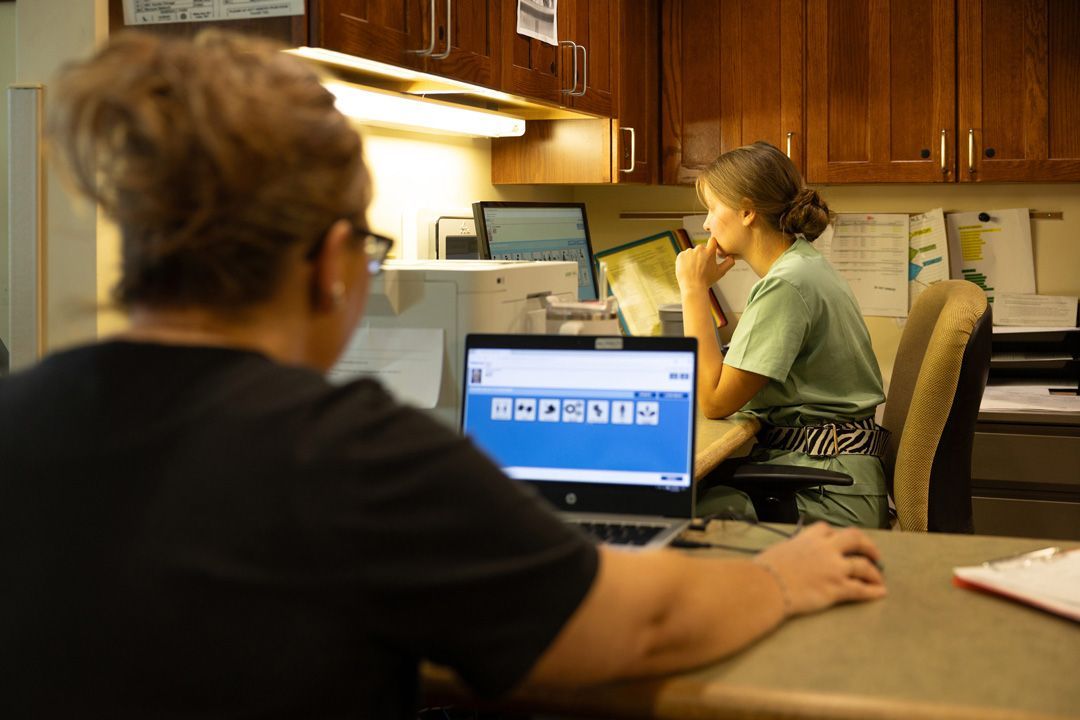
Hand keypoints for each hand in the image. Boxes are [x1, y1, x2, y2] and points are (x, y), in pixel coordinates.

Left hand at [675, 238, 734, 291]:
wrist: (692, 287)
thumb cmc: (707, 280)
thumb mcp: (721, 272)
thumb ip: (729, 263)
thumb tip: (732, 256)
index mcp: (710, 251)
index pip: (712, 241)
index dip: (712, 246)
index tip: (710, 252)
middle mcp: (699, 249)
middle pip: (701, 248)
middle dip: (701, 255)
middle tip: (701, 267)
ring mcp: (689, 252)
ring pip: (692, 252)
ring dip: (693, 258)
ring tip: (694, 269)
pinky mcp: (680, 255)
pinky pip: (684, 256)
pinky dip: (685, 261)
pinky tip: (687, 269)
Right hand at [754, 522, 885, 615]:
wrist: (766, 586)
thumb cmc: (765, 570)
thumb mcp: (778, 551)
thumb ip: (791, 551)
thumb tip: (788, 558)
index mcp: (808, 538)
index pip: (827, 529)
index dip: (837, 534)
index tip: (840, 539)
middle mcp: (825, 549)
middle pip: (855, 539)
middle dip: (868, 546)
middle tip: (873, 554)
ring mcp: (834, 568)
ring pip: (863, 566)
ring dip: (874, 572)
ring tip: (878, 577)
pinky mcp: (836, 588)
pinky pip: (861, 589)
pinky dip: (873, 591)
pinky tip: (880, 593)